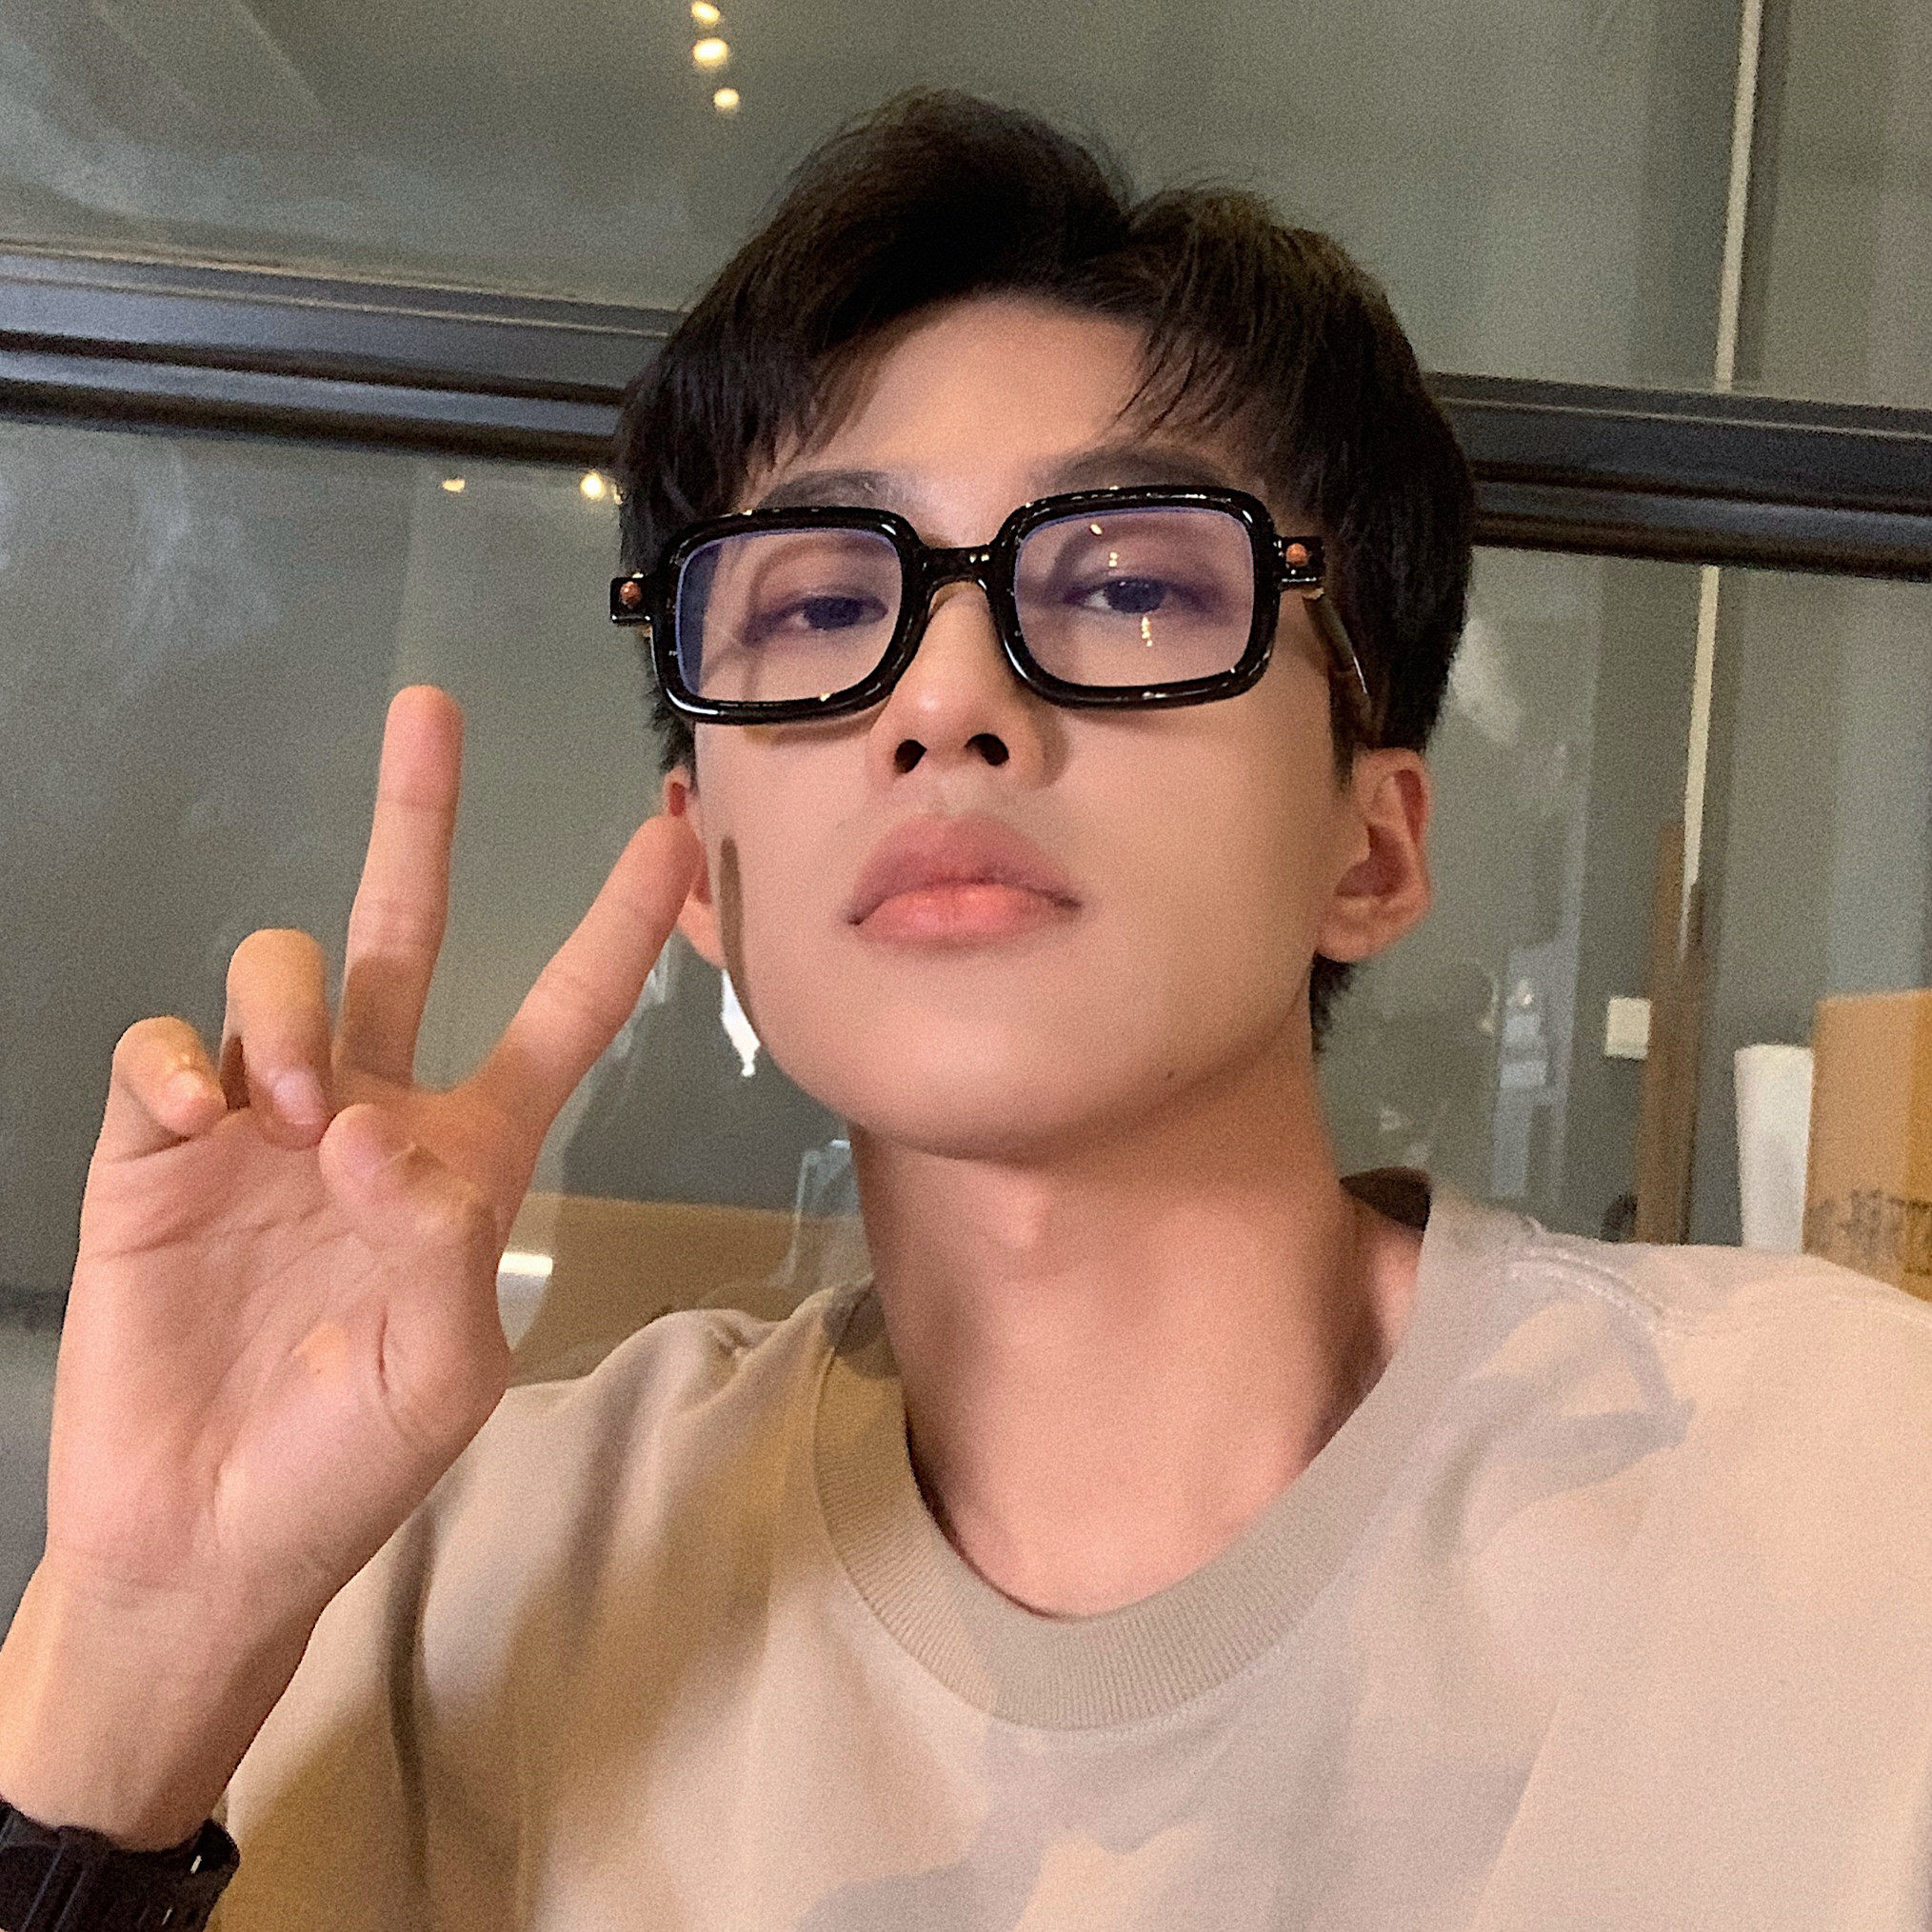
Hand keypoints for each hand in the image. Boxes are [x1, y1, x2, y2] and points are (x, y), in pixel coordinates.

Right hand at [0, 686, 697, 1844]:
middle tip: (430, 709)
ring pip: (284, 973)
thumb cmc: (347, 1464)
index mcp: (471, 1157)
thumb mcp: (441, 1370)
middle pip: (407, 933)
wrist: (203, 1537)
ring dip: (289, 1007)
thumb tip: (367, 1129)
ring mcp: (262, 1121)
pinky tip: (196, 1117)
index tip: (670, 831)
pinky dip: (177, 1063)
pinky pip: (163, 1050)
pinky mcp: (157, 1150)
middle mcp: (371, 1111)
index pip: (559, 1016)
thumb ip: (437, 1243)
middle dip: (419, 821)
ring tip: (290, 1108)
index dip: (615, 926)